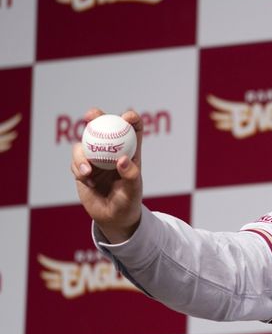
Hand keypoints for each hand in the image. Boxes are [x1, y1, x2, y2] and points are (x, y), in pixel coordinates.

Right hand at [71, 108, 143, 242]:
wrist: (113, 218)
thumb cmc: (128, 202)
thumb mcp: (133, 190)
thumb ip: (130, 175)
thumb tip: (122, 160)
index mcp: (130, 152)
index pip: (133, 129)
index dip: (131, 118)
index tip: (126, 117)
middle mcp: (112, 151)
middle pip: (104, 127)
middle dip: (96, 116)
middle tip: (90, 115)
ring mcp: (95, 159)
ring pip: (84, 144)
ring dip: (82, 154)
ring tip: (87, 172)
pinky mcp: (82, 169)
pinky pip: (76, 162)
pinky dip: (78, 168)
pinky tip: (87, 180)